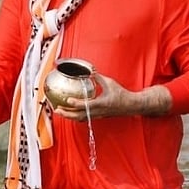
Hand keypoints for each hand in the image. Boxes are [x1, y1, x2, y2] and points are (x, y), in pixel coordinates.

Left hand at [53, 73, 171, 120]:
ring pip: (81, 119)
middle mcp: (98, 112)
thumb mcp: (110, 83)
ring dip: (69, 116)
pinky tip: (69, 113)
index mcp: (101, 103)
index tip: (67, 100)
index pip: (86, 105)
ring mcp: (98, 116)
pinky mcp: (98, 117)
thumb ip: (97, 77)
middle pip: (79, 116)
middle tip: (57, 109)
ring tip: (60, 112)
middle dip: (67, 114)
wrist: (131, 105)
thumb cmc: (121, 94)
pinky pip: (84, 118)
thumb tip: (89, 70)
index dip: (75, 103)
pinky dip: (75, 117)